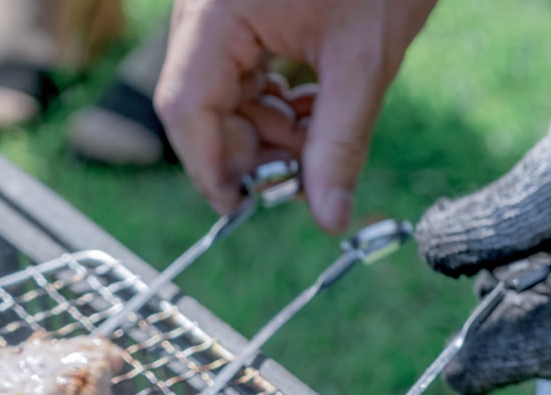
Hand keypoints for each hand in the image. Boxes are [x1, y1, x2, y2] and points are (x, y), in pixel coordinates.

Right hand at [154, 0, 435, 232]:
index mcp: (216, 13)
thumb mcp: (365, 59)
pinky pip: (237, 70)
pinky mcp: (237, 8)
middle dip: (247, 150)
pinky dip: (271, 100)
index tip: (247, 207)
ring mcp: (215, 8)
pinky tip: (313, 106)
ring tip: (320, 134)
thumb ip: (341, 143)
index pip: (186, 110)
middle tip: (300, 176)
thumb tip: (328, 218)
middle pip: (197, 106)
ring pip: (218, 94)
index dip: (212, 169)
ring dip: (265, 129)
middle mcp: (201, 10)